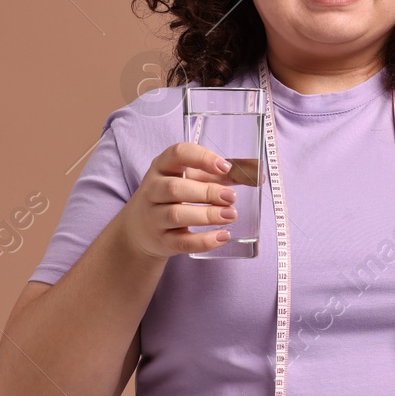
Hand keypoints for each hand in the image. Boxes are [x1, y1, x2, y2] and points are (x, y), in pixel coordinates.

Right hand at [119, 142, 243, 258]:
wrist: (139, 230)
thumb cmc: (172, 198)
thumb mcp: (188, 179)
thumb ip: (219, 176)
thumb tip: (255, 174)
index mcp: (162, 167)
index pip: (177, 154)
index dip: (201, 158)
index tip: (224, 166)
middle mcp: (153, 190)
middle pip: (175, 188)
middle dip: (207, 191)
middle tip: (232, 197)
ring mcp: (154, 217)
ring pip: (177, 214)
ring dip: (206, 214)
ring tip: (230, 215)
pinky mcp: (161, 241)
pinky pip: (181, 242)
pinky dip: (203, 240)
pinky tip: (222, 237)